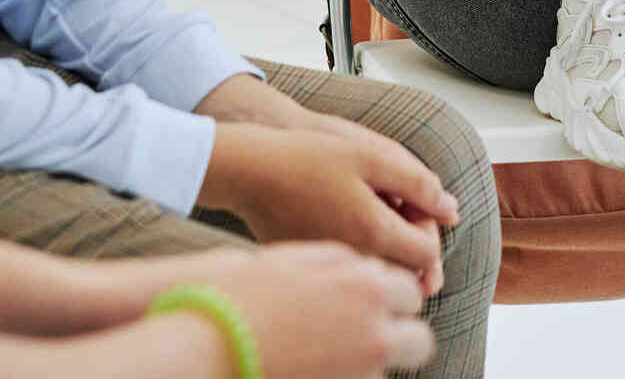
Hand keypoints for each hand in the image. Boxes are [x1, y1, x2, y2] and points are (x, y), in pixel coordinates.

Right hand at [199, 123, 451, 295]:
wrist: (249, 171)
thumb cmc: (304, 157)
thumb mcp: (371, 155)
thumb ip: (418, 183)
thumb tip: (452, 210)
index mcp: (374, 233)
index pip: (427, 254)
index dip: (430, 228)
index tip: (412, 202)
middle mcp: (355, 259)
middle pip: (405, 270)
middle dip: (410, 240)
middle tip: (394, 203)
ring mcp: (332, 267)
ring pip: (378, 270)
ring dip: (386, 245)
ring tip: (370, 203)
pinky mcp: (313, 266)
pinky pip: (350, 267)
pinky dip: (358, 247)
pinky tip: (344, 215)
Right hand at [212, 242, 433, 378]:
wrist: (206, 342)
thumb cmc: (242, 293)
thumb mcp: (297, 258)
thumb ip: (342, 263)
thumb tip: (368, 271)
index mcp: (366, 288)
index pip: (409, 293)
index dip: (391, 298)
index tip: (375, 302)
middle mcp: (374, 333)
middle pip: (419, 341)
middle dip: (399, 336)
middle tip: (370, 334)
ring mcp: (360, 374)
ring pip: (387, 370)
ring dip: (368, 361)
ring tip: (324, 351)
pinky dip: (343, 377)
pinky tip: (312, 366)